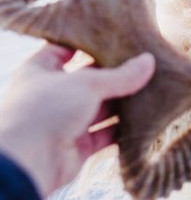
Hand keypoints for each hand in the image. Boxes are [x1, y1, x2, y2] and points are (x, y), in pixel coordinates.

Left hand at [0, 44, 154, 197]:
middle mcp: (52, 95)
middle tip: (144, 64)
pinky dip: (123, 128)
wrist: (28, 162)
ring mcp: (65, 121)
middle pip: (89, 80)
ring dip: (123, 102)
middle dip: (115, 75)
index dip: (87, 43)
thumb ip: (121, 75)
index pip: (63, 49)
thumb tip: (149, 61)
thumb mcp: (86, 83)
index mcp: (39, 70)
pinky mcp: (78, 146)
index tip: (115, 37)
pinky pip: (105, 133)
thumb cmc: (46, 110)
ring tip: (152, 89)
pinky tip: (145, 118)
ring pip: (100, 108)